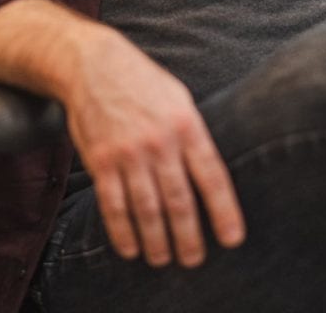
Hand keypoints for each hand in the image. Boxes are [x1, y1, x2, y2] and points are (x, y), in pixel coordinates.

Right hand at [64, 29, 245, 267]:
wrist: (93, 65)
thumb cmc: (142, 82)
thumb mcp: (178, 98)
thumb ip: (194, 134)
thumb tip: (210, 175)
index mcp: (186, 124)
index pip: (212, 176)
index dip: (224, 211)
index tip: (232, 240)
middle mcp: (159, 141)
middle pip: (180, 202)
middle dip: (189, 237)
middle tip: (194, 260)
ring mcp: (128, 153)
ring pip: (147, 210)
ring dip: (157, 242)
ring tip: (163, 259)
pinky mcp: (101, 161)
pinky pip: (113, 206)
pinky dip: (122, 233)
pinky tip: (131, 248)